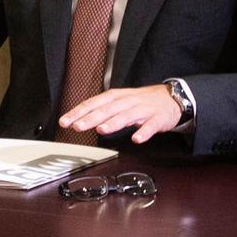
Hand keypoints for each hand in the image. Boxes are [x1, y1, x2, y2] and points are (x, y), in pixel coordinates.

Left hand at [57, 85, 181, 143]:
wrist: (171, 98)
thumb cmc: (141, 102)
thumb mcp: (119, 101)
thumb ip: (102, 111)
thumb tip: (81, 119)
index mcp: (115, 97)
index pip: (93, 103)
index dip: (78, 112)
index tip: (65, 121)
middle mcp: (127, 101)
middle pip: (107, 109)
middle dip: (91, 118)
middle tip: (77, 127)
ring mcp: (143, 109)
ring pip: (126, 116)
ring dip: (114, 123)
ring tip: (102, 130)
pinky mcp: (157, 118)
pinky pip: (150, 126)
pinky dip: (143, 132)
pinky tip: (136, 139)